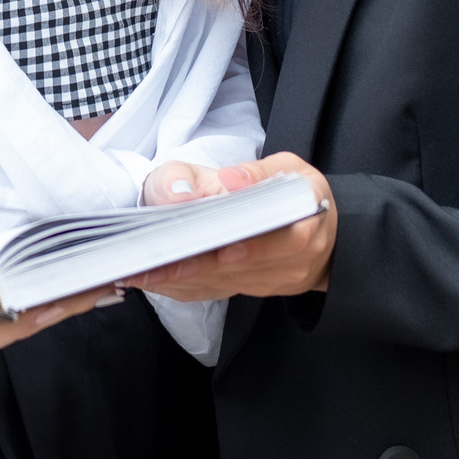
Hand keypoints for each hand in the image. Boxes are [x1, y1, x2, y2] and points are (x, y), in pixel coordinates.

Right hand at [0, 285, 113, 385]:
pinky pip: (6, 326)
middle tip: (107, 279)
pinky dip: (35, 309)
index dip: (33, 311)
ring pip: (17, 326)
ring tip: (95, 281)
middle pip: (20, 326)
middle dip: (62, 304)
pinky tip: (57, 293)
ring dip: (54, 306)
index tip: (69, 294)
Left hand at [127, 153, 337, 302]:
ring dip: (185, 280)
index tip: (219, 249)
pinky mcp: (253, 289)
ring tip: (146, 271)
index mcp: (308, 221)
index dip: (253, 248)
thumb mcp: (285, 166)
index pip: (285, 240)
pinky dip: (184, 287)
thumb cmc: (292, 190)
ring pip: (227, 284)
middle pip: (247, 269)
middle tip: (162, 263)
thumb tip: (230, 182)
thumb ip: (255, 171)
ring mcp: (274, 280)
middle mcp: (296, 260)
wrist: (311, 223)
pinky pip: (216, 292)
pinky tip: (155, 279)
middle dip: (202, 268)